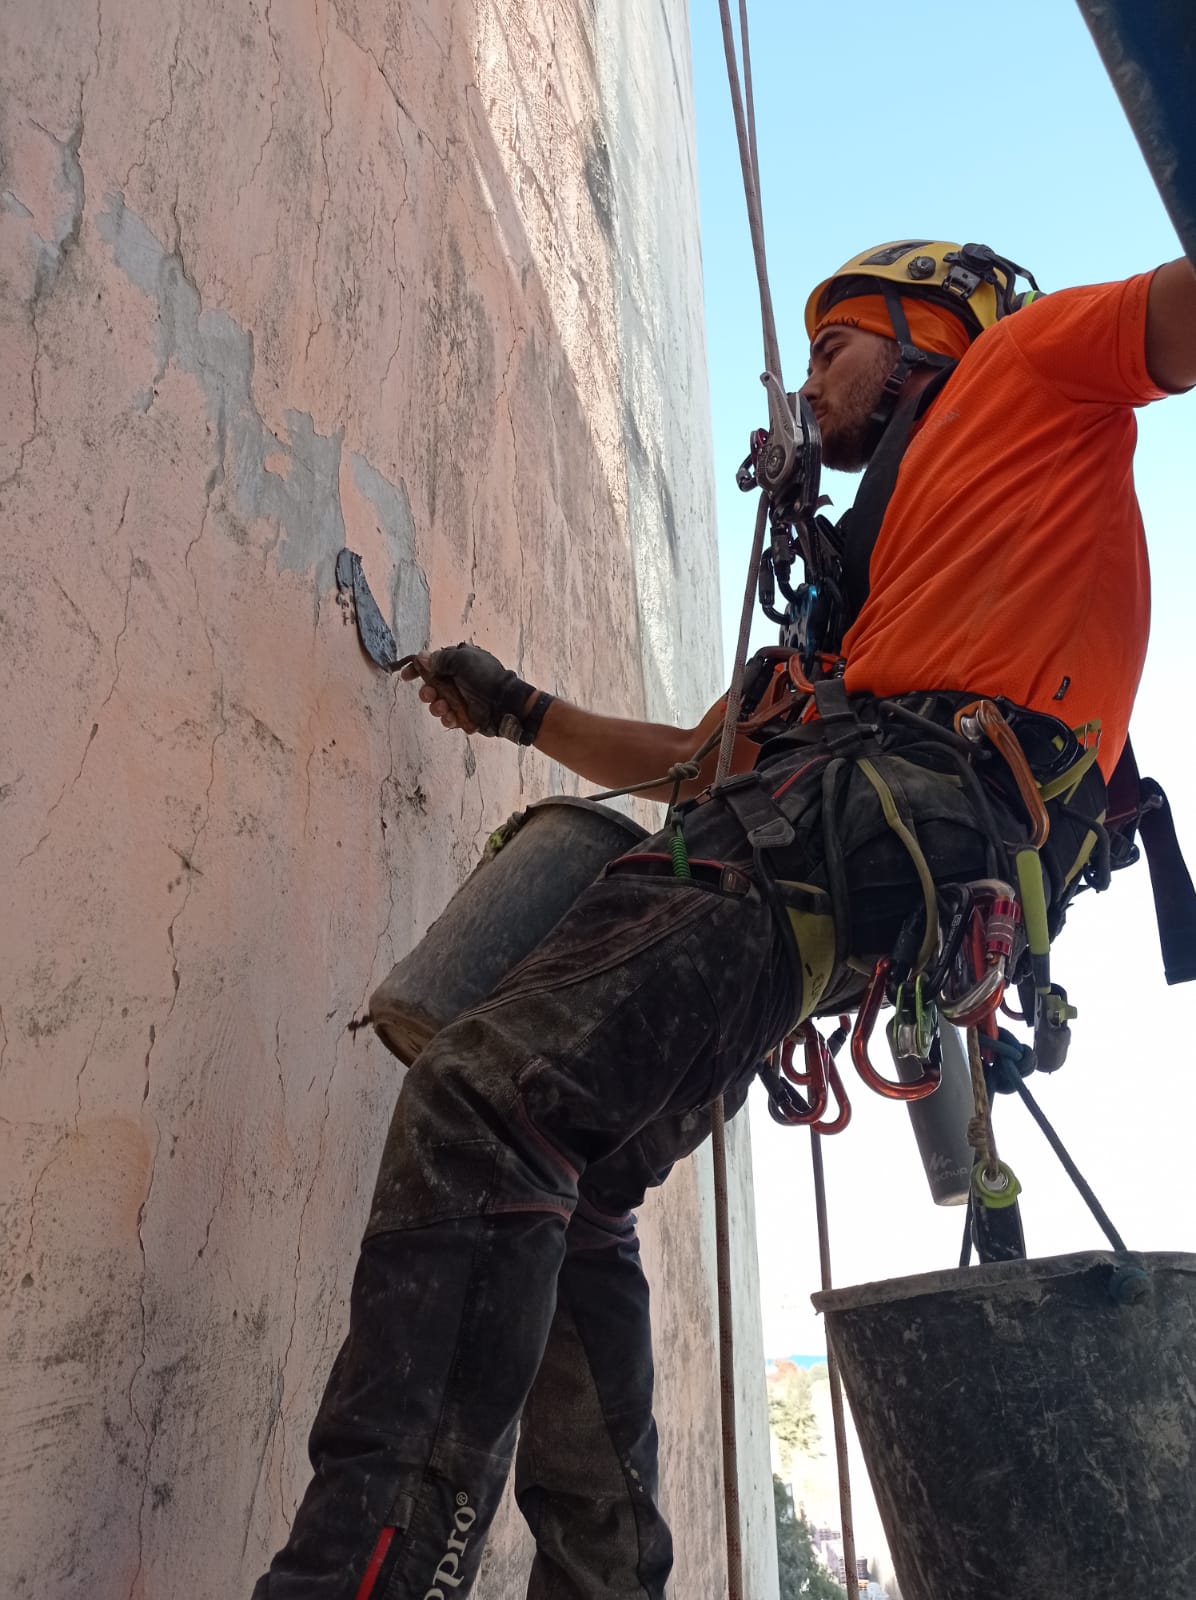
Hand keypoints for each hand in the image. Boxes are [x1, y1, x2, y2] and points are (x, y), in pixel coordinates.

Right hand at [399, 643, 542, 742]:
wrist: (505, 704)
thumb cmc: (485, 678)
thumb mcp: (462, 660)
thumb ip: (441, 659)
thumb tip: (422, 657)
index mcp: (457, 663)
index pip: (431, 664)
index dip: (416, 670)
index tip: (405, 677)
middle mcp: (457, 680)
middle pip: (431, 687)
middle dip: (427, 692)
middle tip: (430, 695)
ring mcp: (461, 699)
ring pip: (437, 705)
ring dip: (437, 707)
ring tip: (445, 708)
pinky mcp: (465, 716)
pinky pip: (448, 718)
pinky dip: (448, 719)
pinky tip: (453, 718)